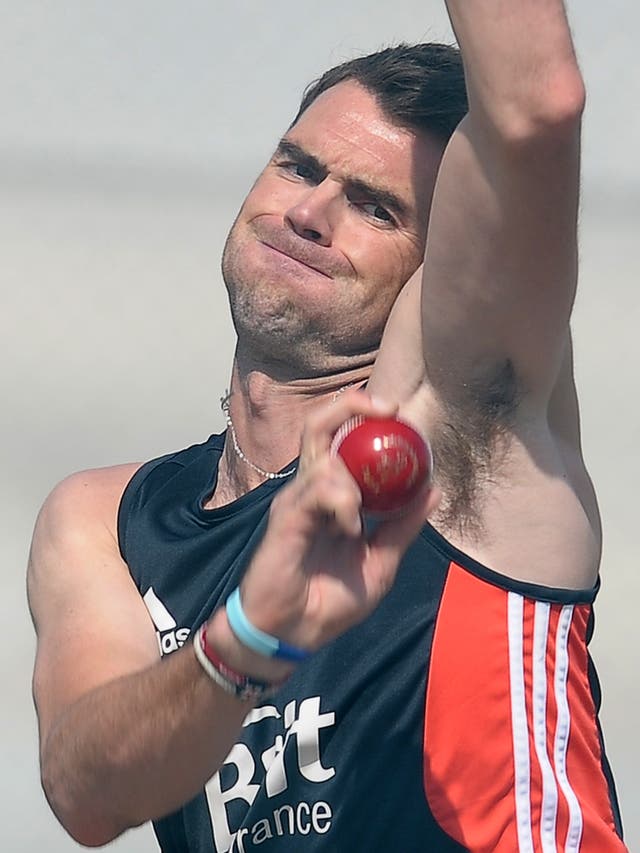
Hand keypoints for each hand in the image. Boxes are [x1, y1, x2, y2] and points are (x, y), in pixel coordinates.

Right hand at [235, 390, 439, 657]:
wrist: (294, 635)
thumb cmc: (330, 600)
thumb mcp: (380, 562)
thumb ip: (403, 526)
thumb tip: (434, 490)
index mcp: (329, 494)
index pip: (340, 437)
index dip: (364, 416)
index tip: (399, 414)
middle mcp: (308, 488)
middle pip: (319, 425)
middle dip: (351, 405)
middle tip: (389, 410)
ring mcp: (294, 501)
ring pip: (324, 458)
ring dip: (352, 482)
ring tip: (359, 523)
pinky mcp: (284, 518)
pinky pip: (316, 490)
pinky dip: (341, 503)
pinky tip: (350, 529)